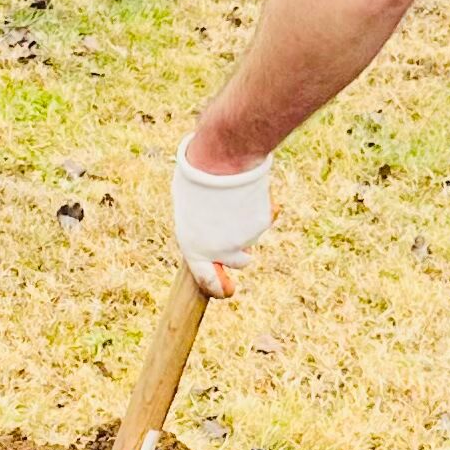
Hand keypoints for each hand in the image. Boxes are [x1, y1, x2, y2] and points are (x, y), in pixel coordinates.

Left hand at [174, 136, 272, 299]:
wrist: (220, 160)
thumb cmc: (197, 177)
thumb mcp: (186, 204)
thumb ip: (197, 225)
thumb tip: (207, 230)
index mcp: (193, 246)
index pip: (206, 280)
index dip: (218, 288)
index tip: (228, 290)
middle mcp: (219, 249)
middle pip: (241, 261)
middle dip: (243, 251)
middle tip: (239, 233)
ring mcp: (242, 239)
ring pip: (252, 236)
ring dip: (248, 224)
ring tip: (236, 198)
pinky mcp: (260, 225)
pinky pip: (263, 219)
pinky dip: (259, 208)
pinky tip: (249, 191)